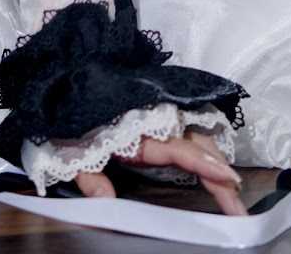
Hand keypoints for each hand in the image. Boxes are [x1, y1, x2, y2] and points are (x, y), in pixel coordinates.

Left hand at [74, 127, 246, 214]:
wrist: (52, 86)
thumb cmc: (61, 120)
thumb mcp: (68, 149)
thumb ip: (87, 174)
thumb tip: (105, 202)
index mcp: (133, 130)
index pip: (178, 148)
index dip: (205, 165)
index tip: (230, 180)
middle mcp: (148, 122)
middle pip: (195, 143)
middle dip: (220, 171)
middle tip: (237, 204)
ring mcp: (149, 118)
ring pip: (193, 135)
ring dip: (214, 159)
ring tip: (231, 189)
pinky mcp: (147, 119)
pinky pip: (182, 132)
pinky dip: (201, 148)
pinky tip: (211, 165)